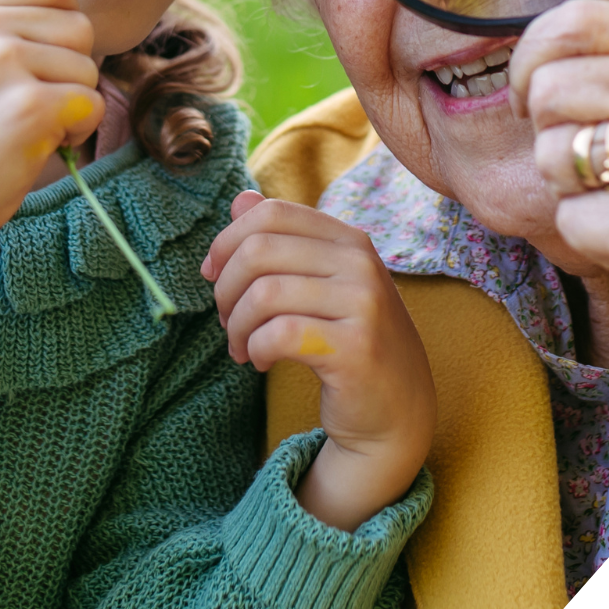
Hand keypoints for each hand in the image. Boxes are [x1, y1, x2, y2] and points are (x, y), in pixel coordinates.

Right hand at [0, 0, 102, 287]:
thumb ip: (6, 28)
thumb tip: (74, 11)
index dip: (62, 15)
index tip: (45, 52)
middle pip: (79, 26)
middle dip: (70, 70)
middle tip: (27, 104)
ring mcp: (2, 65)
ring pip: (88, 68)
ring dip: (72, 105)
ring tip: (23, 127)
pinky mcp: (28, 106)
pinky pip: (92, 104)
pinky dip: (76, 131)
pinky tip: (35, 145)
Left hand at [202, 192, 435, 529]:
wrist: (397, 408)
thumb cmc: (350, 343)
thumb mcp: (321, 285)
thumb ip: (283, 241)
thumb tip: (241, 200)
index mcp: (350, 239)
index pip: (272, 213)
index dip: (227, 241)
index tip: (212, 275)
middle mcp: (361, 262)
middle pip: (259, 250)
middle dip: (225, 290)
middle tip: (226, 322)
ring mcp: (363, 303)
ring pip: (263, 294)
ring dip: (235, 326)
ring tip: (240, 347)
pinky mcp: (356, 347)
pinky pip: (278, 335)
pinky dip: (255, 349)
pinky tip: (261, 361)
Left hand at [509, 0, 608, 404]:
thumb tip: (519, 59)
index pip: (576, 20)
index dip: (530, 63)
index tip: (535, 107)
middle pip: (550, 88)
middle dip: (553, 142)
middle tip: (604, 178)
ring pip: (553, 152)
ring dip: (573, 195)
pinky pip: (572, 219)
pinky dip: (591, 243)